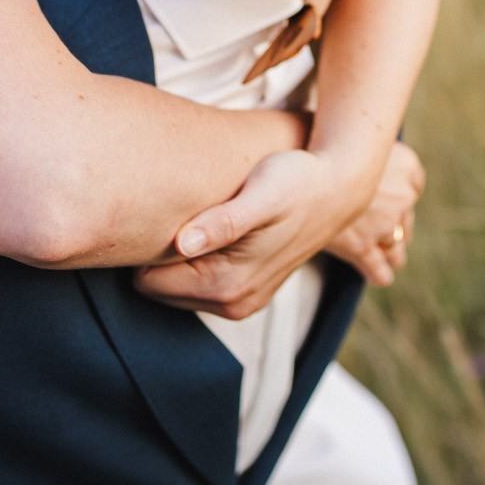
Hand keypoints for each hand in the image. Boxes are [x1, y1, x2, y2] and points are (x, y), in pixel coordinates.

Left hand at [134, 148, 358, 319]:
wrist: (338, 188)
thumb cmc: (297, 181)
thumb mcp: (261, 195)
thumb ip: (223, 222)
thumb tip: (183, 244)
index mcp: (228, 284)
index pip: (147, 282)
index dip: (145, 249)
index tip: (161, 216)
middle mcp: (233, 303)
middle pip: (157, 290)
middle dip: (158, 257)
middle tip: (179, 213)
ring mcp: (241, 302)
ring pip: (174, 289)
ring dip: (177, 260)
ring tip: (199, 219)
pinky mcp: (248, 292)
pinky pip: (196, 287)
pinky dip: (195, 263)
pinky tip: (212, 231)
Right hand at [325, 142, 424, 286]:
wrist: (298, 157)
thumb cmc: (321, 144)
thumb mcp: (354, 139)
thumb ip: (369, 154)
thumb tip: (367, 157)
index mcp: (406, 165)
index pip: (412, 186)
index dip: (399, 197)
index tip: (390, 201)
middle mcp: (402, 195)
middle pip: (405, 221)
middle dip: (395, 228)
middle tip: (381, 230)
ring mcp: (385, 224)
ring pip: (397, 249)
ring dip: (390, 253)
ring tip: (383, 258)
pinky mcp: (362, 246)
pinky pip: (379, 269)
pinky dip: (379, 273)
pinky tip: (377, 275)